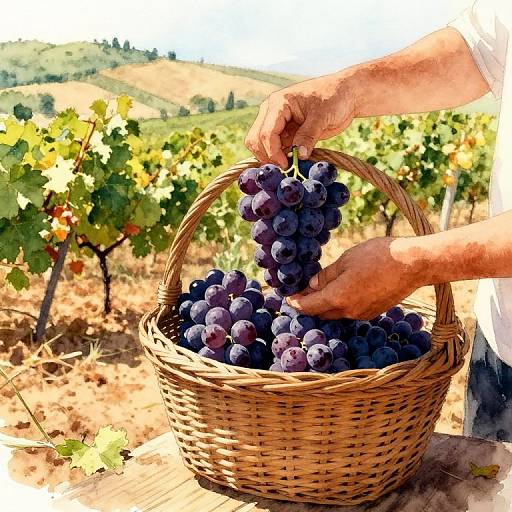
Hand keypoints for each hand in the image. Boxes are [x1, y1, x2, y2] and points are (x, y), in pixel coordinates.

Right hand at [245, 72, 355, 167]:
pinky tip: (291, 164)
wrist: (345, 96)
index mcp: (278, 103)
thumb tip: (298, 157)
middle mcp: (271, 112)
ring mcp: (276, 123)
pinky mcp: (284, 133)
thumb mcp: (322, 117)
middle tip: (285, 169)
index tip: (286, 166)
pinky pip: (274, 149)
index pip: (265, 133)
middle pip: (256, 140)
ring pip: (260, 146)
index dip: (273, 152)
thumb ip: (308, 136)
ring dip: (271, 159)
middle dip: (267, 157)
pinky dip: (279, 158)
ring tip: (289, 167)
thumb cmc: (335, 99)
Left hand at [287, 237, 423, 319]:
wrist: (414, 264)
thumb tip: (312, 285)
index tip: (287, 300)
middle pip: (321, 312)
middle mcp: (348, 311)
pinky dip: (340, 304)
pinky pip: (350, 311)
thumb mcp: (346, 260)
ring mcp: (362, 314)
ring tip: (320, 290)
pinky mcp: (373, 312)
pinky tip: (341, 291)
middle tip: (301, 293)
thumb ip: (327, 275)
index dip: (296, 303)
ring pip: (336, 313)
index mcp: (338, 298)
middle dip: (310, 304)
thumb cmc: (378, 256)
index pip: (309, 306)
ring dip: (326, 304)